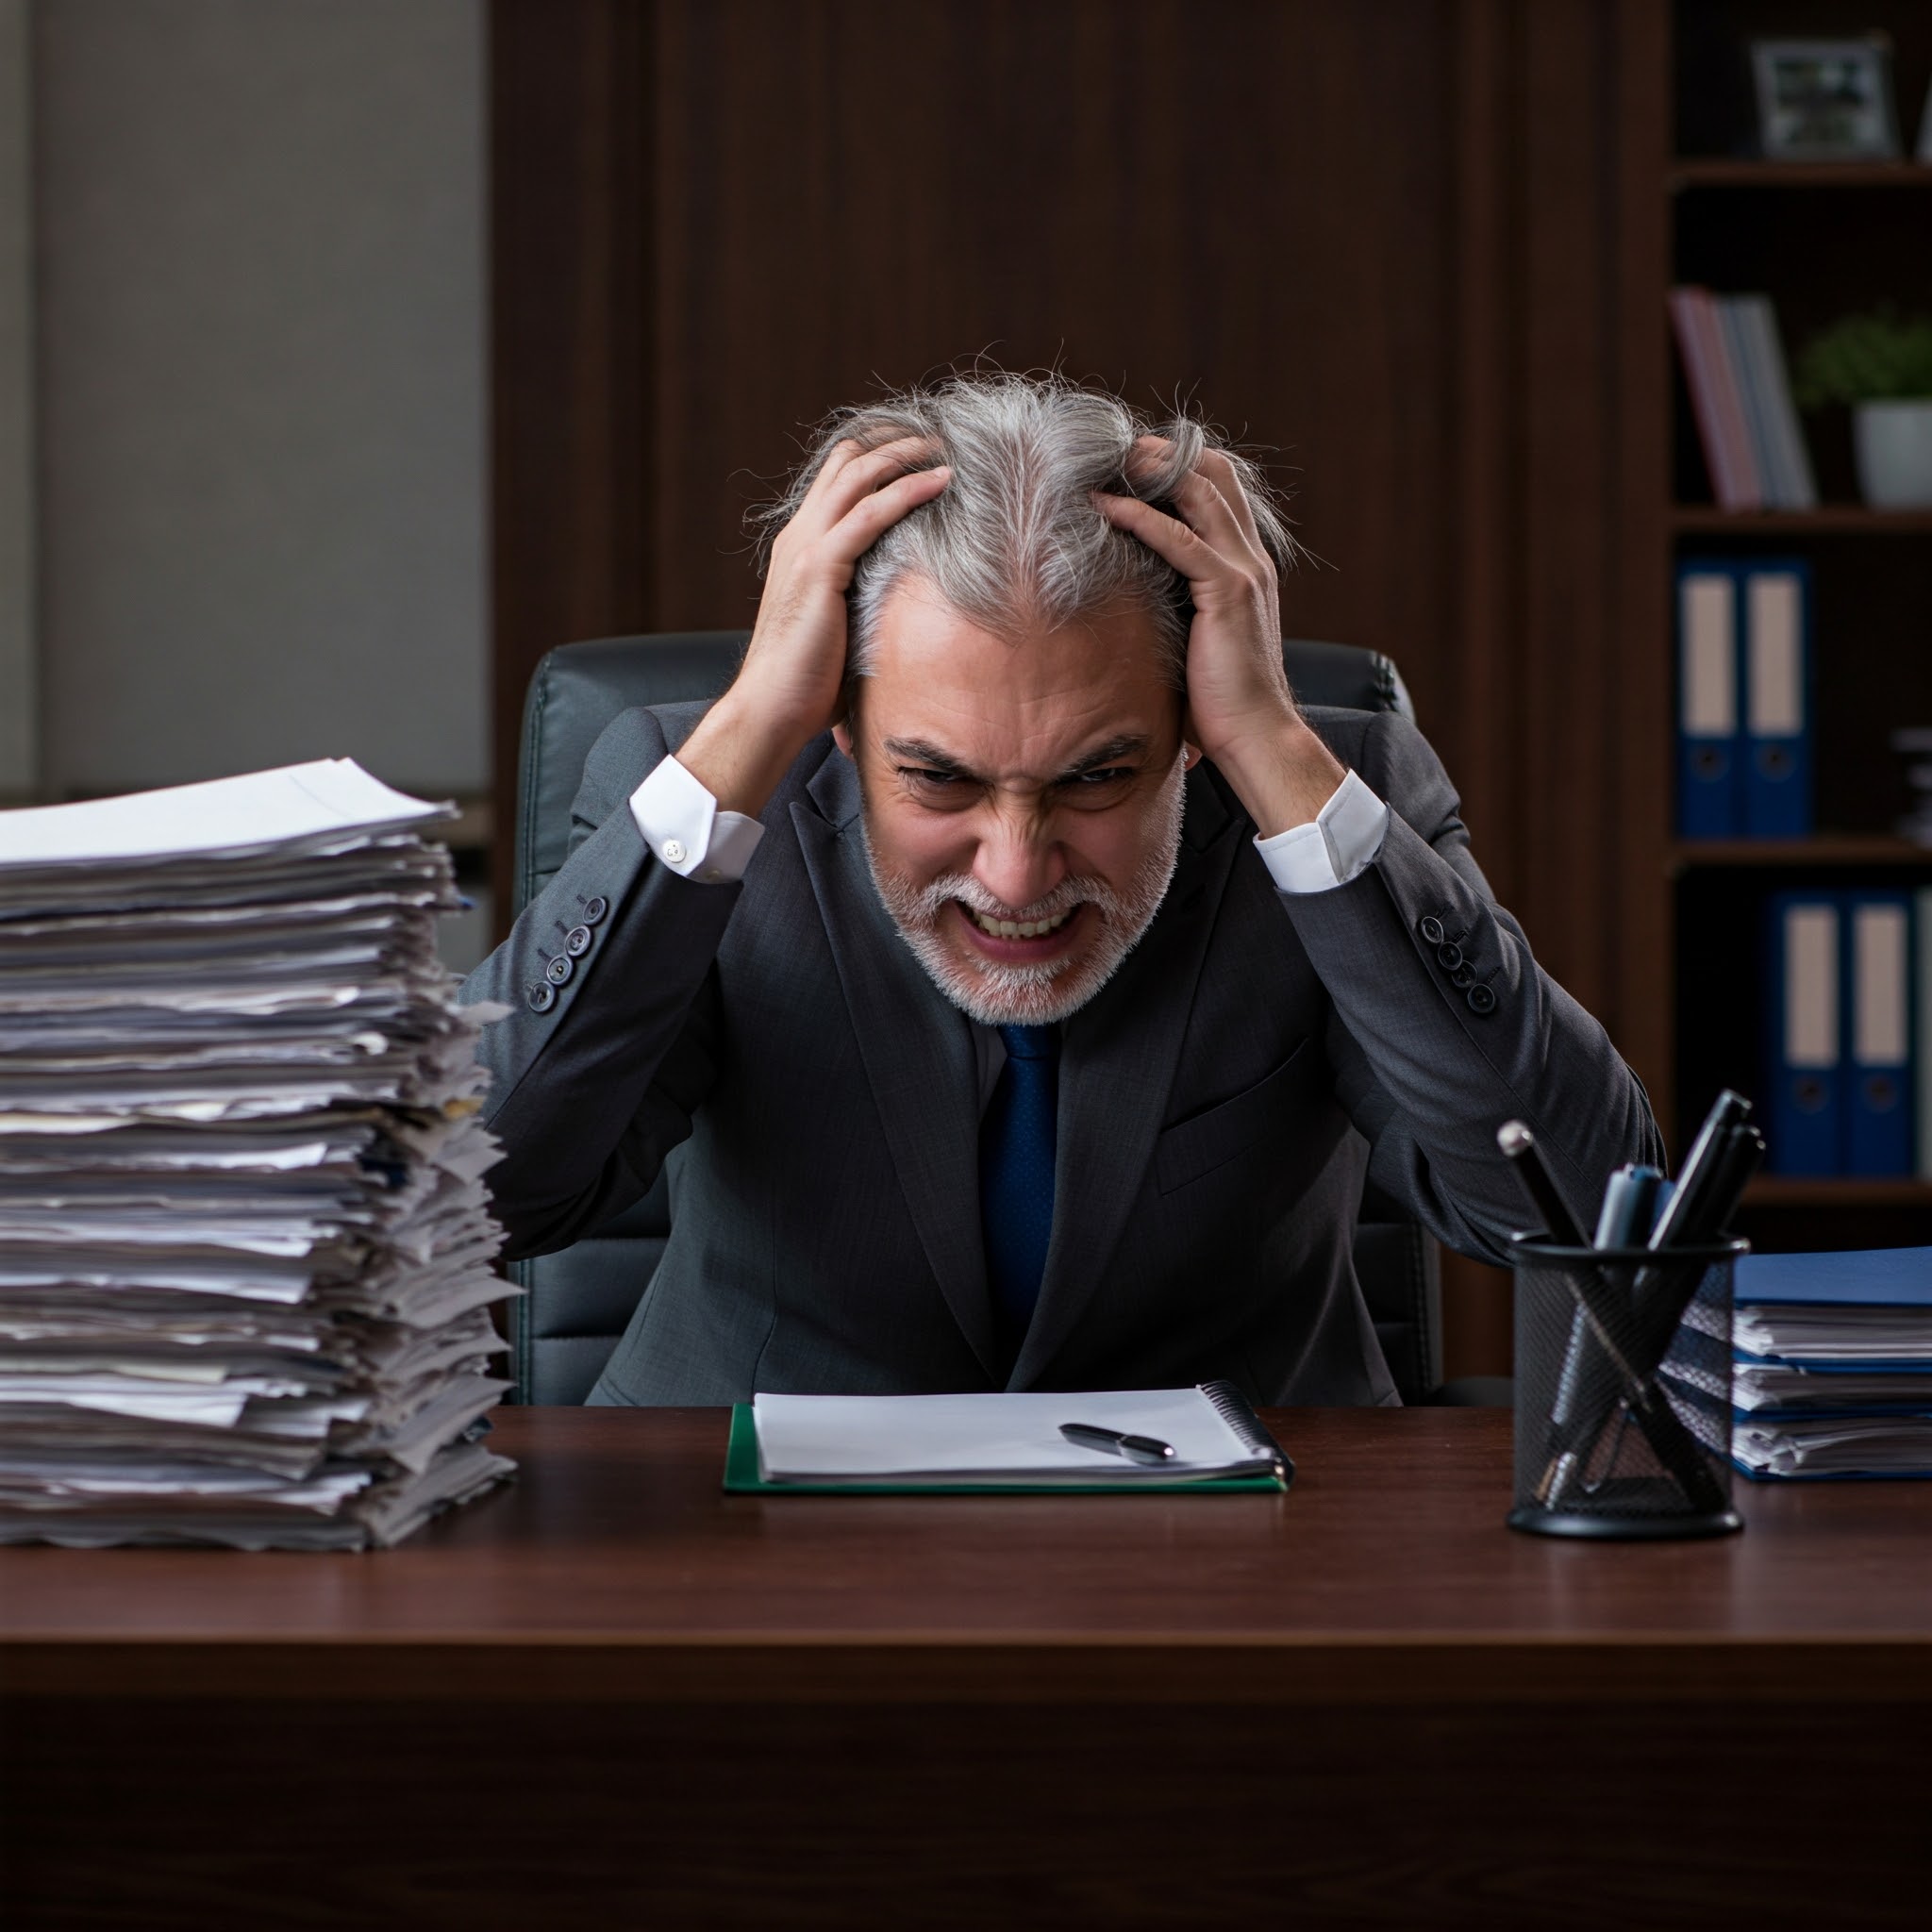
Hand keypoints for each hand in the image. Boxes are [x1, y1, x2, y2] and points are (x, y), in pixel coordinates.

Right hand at [679, 437, 949, 814]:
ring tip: (946, 446)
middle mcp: (798, 536)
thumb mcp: (839, 629)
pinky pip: (870, 513)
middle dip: (894, 442)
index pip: (836, 481)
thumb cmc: (806, 684)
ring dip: (905, 454)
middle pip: (846, 463)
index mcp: (800, 548)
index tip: (919, 452)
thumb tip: (904, 609)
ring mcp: (806, 548)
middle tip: (939, 436)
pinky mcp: (820, 568)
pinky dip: (908, 491)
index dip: (876, 458)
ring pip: (858, 476)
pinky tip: (942, 482)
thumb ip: (861, 604)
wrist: (770, 708)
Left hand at [1095, 440, 1342, 836]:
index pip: (1217, 489)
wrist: (1257, 735)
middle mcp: (1249, 557)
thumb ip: (1176, 608)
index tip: (1125, 463)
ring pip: (1198, 490)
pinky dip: (1139, 516)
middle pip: (1211, 472)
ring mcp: (1242, 570)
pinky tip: (1104, 507)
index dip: (1174, 466)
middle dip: (1160, 453)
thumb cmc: (1221, 701)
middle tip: (1109, 450)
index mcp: (1245, 565)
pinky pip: (1179, 538)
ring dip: (1147, 469)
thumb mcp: (1196, 639)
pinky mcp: (1226, 592)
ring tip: (1102, 461)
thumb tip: (1130, 601)